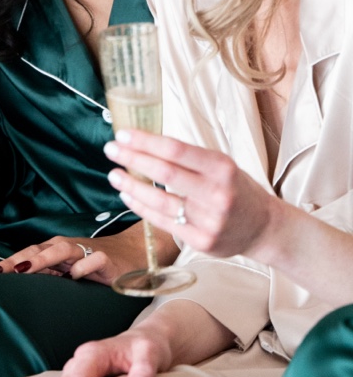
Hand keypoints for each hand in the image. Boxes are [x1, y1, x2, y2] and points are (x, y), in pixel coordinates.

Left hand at [0, 224, 170, 284]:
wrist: (135, 252)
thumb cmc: (97, 263)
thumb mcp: (70, 271)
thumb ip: (49, 276)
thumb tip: (21, 290)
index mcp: (55, 251)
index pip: (27, 255)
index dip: (9, 263)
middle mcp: (66, 248)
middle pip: (37, 251)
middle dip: (17, 261)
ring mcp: (86, 251)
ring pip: (59, 251)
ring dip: (41, 259)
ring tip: (24, 269)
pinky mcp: (106, 259)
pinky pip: (92, 260)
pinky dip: (83, 267)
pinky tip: (75, 277)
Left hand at [106, 129, 282, 258]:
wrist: (265, 229)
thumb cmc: (237, 190)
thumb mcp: (222, 167)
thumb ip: (190, 158)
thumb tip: (145, 142)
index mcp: (223, 169)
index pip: (177, 151)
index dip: (146, 141)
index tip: (123, 135)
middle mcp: (218, 194)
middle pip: (166, 173)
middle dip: (133, 159)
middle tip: (111, 149)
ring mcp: (209, 220)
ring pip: (160, 200)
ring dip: (131, 186)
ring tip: (114, 175)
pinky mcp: (201, 241)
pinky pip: (163, 221)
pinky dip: (141, 207)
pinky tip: (127, 196)